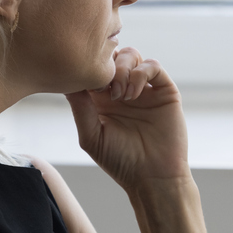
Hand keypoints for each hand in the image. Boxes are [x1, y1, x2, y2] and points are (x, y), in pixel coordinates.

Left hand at [65, 47, 189, 189]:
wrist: (153, 177)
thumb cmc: (119, 161)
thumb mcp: (91, 136)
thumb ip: (80, 107)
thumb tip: (68, 80)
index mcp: (101, 99)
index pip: (92, 68)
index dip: (87, 68)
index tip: (85, 85)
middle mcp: (122, 89)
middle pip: (111, 55)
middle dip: (105, 65)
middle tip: (103, 88)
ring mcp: (143, 88)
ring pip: (131, 55)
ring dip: (122, 69)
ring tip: (120, 95)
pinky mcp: (164, 90)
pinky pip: (153, 66)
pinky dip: (141, 73)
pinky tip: (133, 95)